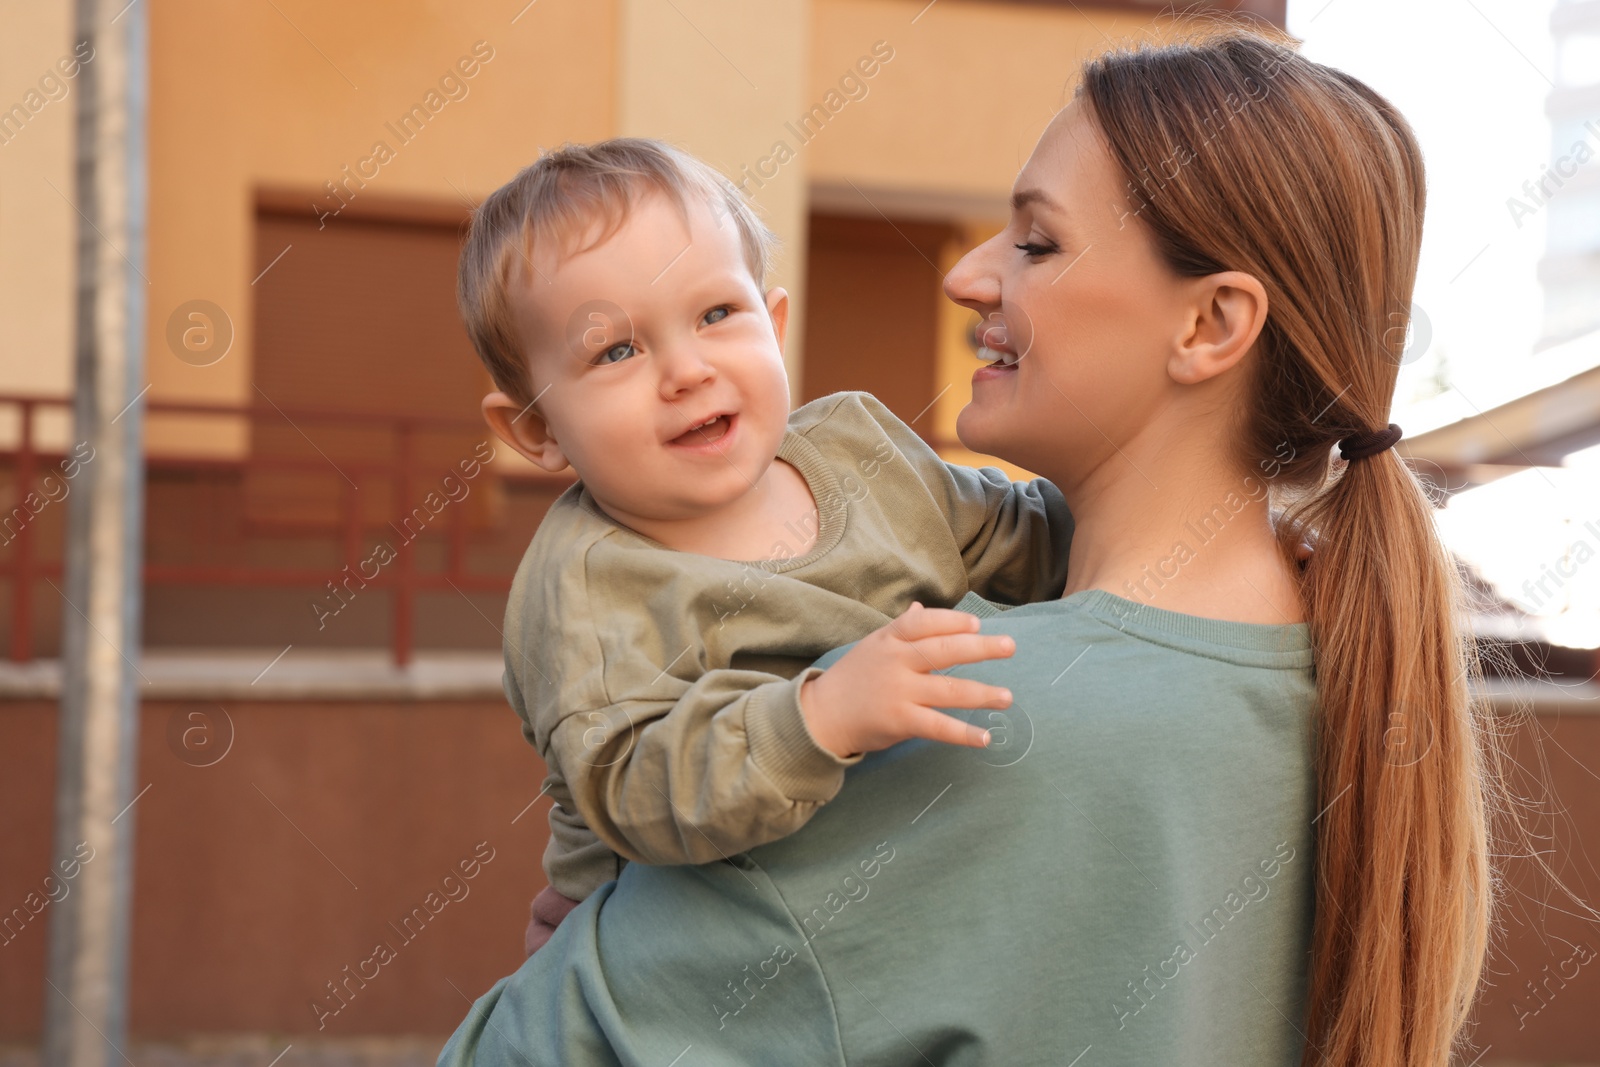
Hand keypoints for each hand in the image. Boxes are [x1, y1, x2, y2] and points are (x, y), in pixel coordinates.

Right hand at [798, 602, 1015, 757]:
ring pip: (947, 689)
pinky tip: (985, 736)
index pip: (924, 623)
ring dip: (981, 693)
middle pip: (943, 651)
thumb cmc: (853, 678)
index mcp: (889, 639)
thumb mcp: (873, 646)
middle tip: (1010, 646)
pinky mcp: (899, 721)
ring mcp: (898, 691)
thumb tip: (920, 609)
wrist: (820, 716)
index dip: (952, 621)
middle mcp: (896, 662)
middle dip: (980, 648)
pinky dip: (963, 733)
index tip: (976, 624)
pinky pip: (938, 726)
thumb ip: (900, 629)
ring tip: (1007, 696)